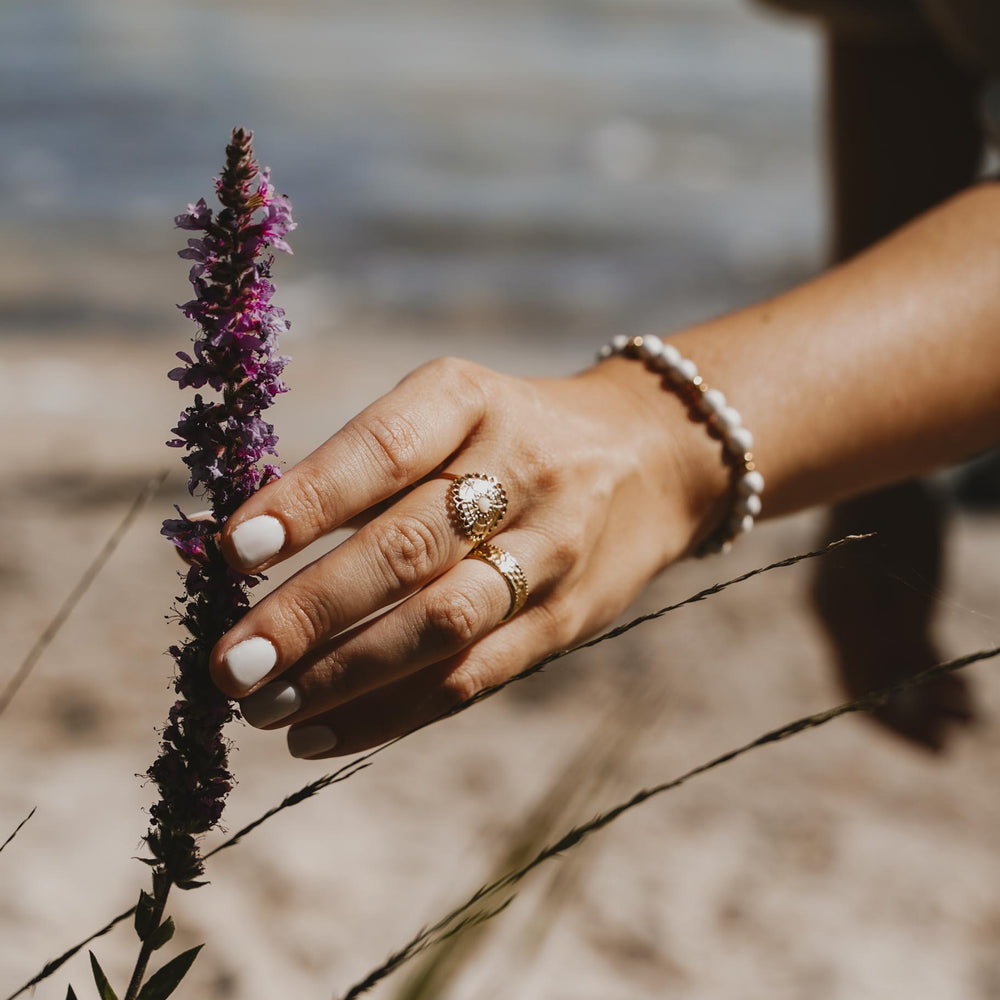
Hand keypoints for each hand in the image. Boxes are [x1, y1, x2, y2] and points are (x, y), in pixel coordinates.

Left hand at [210, 356, 705, 757]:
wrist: (649, 459)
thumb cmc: (508, 436)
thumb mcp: (452, 414)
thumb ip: (367, 473)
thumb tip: (246, 555)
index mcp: (471, 401)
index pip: (383, 450)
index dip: (308, 500)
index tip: (231, 550)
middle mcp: (520, 471)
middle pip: (408, 549)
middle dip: (311, 612)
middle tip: (230, 664)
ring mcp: (552, 550)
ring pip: (441, 625)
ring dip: (344, 675)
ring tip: (263, 707)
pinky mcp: (566, 619)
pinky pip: (474, 677)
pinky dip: (390, 713)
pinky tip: (320, 735)